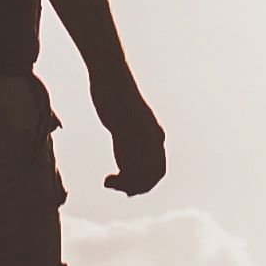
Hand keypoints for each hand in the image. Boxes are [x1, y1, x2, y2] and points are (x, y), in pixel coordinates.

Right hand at [94, 83, 166, 198]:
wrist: (111, 75)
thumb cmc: (115, 97)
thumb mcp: (125, 123)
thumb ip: (127, 142)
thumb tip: (124, 163)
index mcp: (156, 135)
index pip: (158, 170)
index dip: (147, 184)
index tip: (129, 190)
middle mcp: (153, 137)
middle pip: (152, 176)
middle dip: (136, 188)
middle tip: (118, 188)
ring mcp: (141, 135)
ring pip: (141, 174)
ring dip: (126, 186)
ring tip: (109, 183)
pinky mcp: (127, 131)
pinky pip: (129, 165)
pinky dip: (120, 180)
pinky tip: (107, 180)